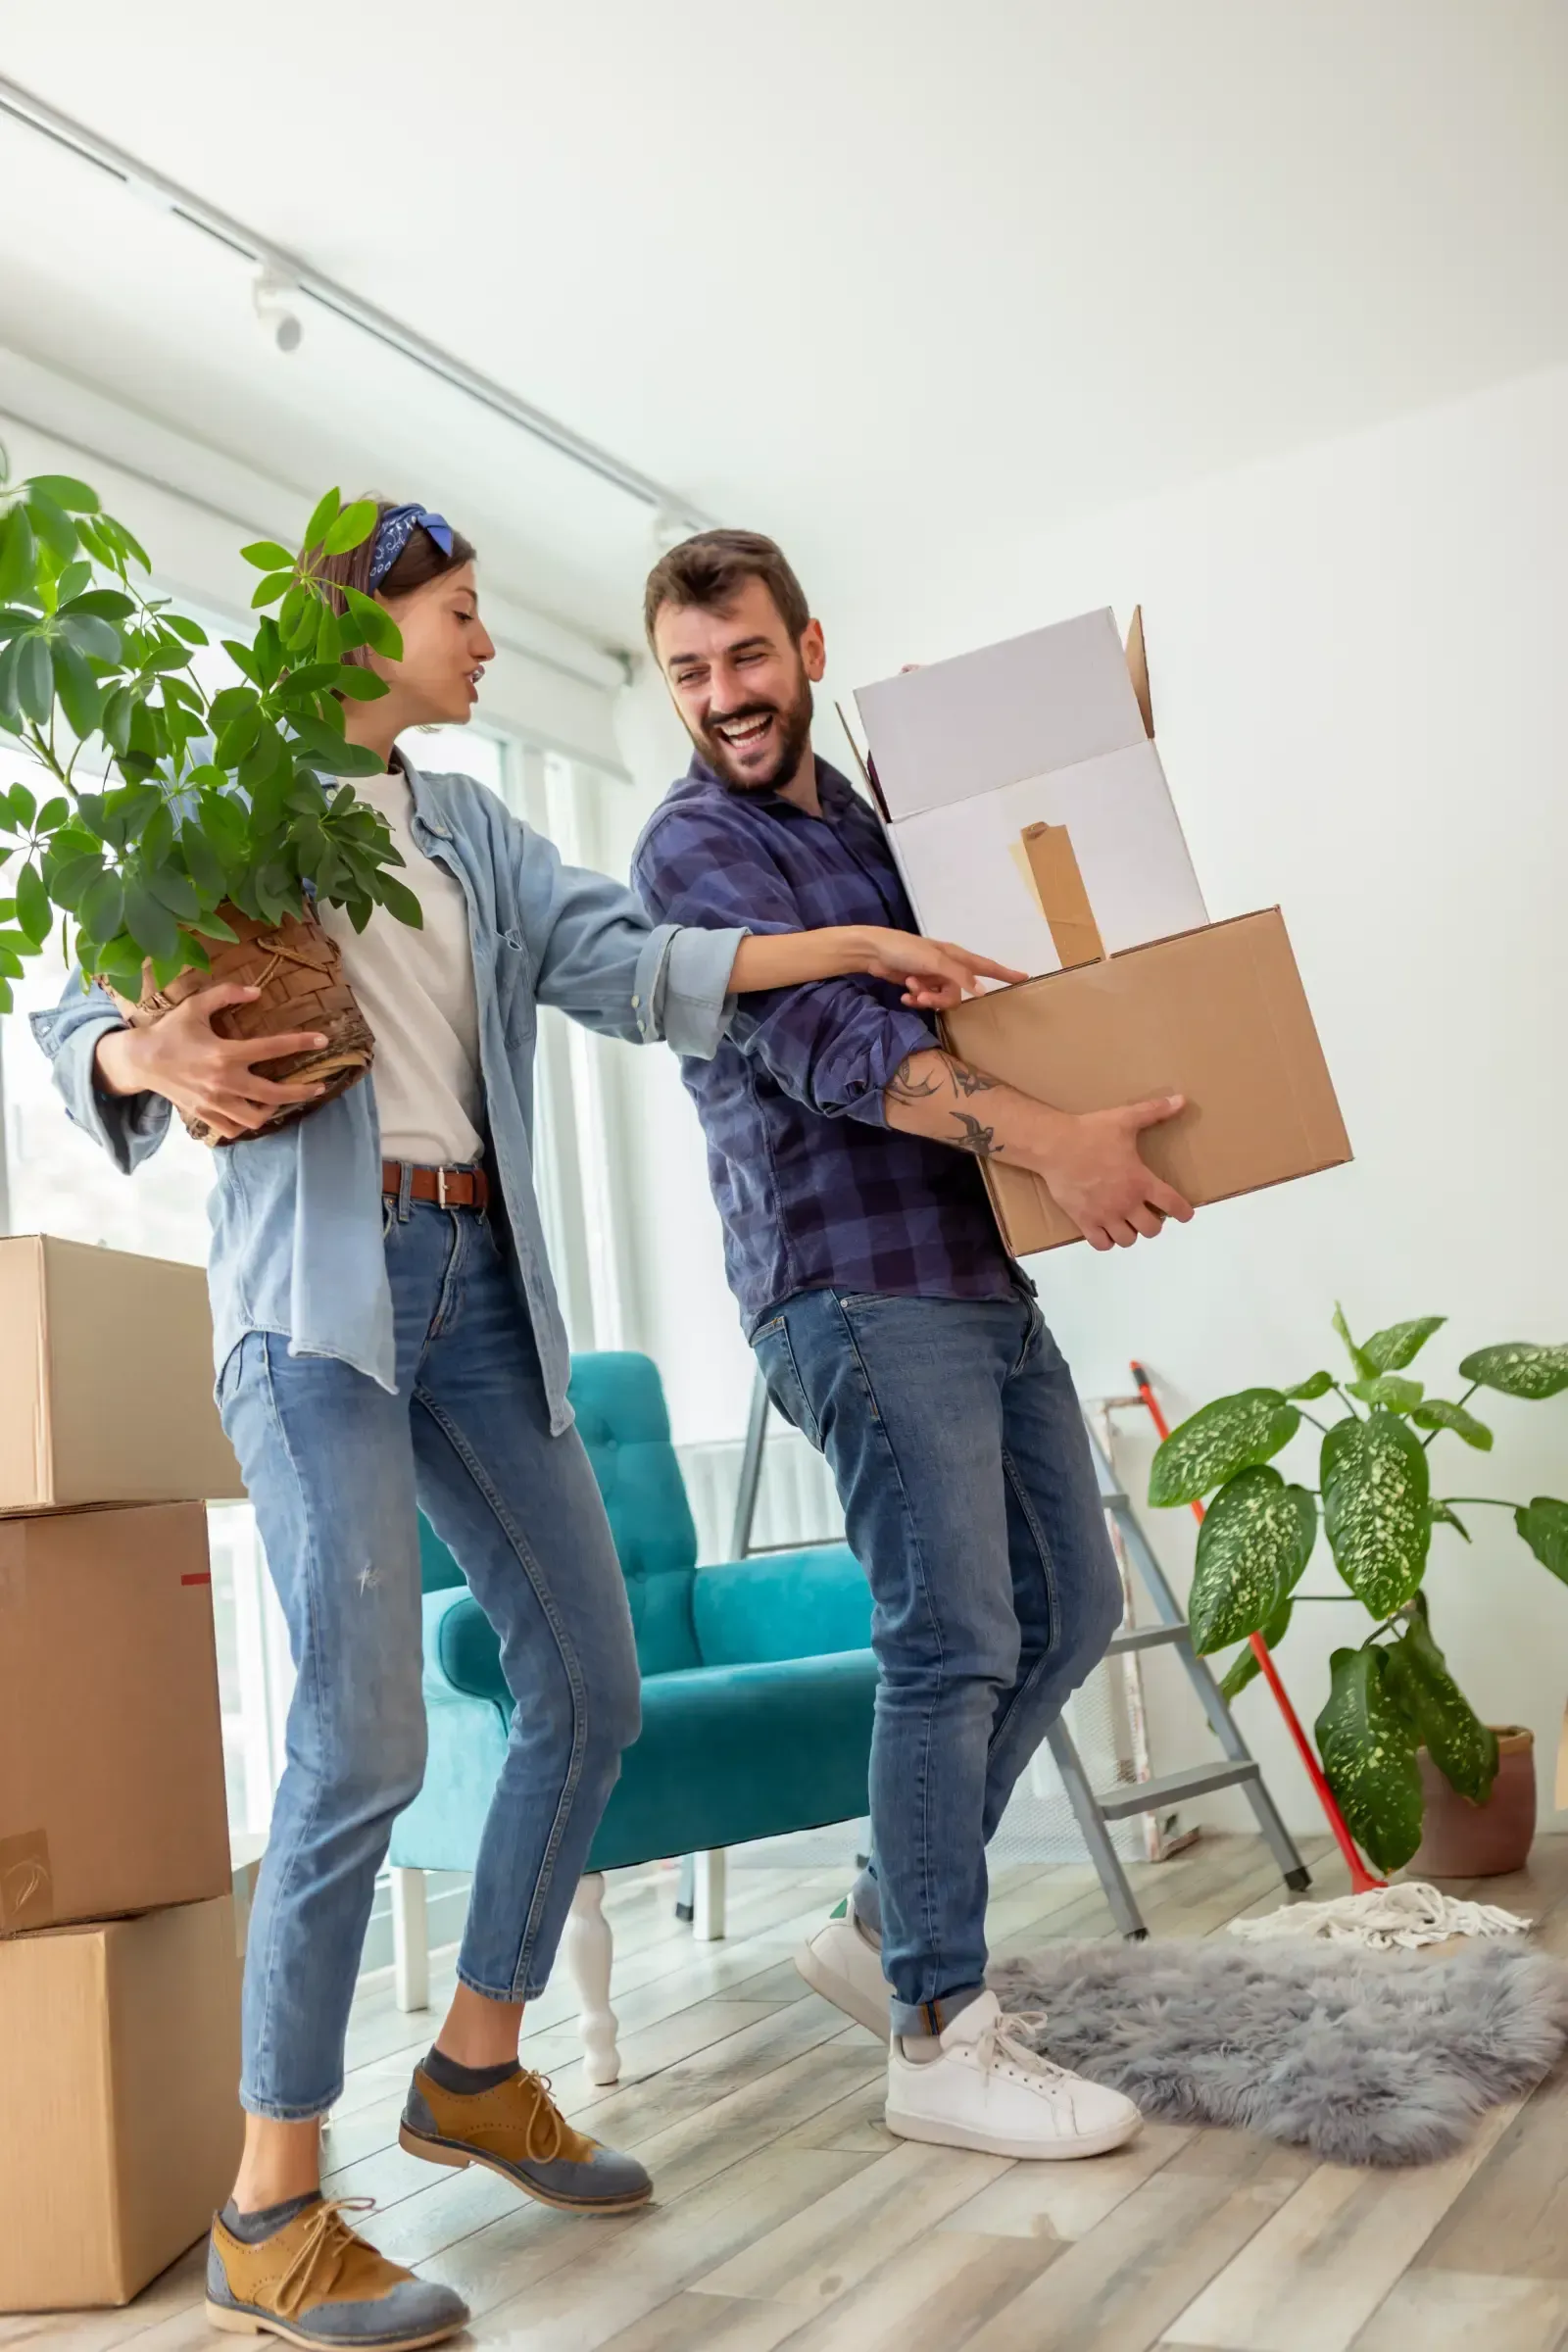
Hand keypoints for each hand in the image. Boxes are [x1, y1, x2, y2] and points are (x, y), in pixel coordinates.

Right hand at [93, 983, 329, 1143]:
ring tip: (283, 1099)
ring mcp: (214, 1102)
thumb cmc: (170, 1031)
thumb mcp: (195, 1005)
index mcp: (225, 1052)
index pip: (272, 1048)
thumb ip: (226, 994)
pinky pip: (234, 1129)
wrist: (140, 1060)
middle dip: (302, 1091)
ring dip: (274, 1109)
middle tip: (319, 1086)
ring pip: (256, 1117)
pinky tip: (254, 1111)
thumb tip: (257, 991)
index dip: (301, 1043)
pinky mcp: (204, 1115)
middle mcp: (223, 1081)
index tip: (323, 1040)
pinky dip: (247, 1124)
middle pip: (274, 1094)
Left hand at [856, 928, 1026, 1008]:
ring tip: (911, 989)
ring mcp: (933, 976)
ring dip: (925, 998)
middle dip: (940, 999)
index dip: (1005, 973)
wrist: (873, 952)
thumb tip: (982, 991)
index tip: (1024, 977)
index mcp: (956, 957)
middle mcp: (948, 967)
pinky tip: (904, 996)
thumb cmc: (905, 950)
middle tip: (923, 995)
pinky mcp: (918, 984)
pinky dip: (915, 999)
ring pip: (940, 999)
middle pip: (958, 994)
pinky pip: (925, 999)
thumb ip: (959, 976)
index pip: (987, 966)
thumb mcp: (934, 961)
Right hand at [1025, 1096, 1193, 1250]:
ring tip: (1127, 1221)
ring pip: (1128, 1240)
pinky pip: (1101, 1244)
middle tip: (1148, 1213)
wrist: (1055, 1145)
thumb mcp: (1125, 1119)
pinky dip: (1107, 1241)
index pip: (1173, 1205)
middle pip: (1152, 1229)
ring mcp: (1104, 1215)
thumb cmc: (1090, 1133)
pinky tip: (1106, 1229)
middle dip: (1154, 1223)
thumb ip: (1154, 1111)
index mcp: (1140, 1181)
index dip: (1183, 1212)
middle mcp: (1126, 1203)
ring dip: (1131, 1233)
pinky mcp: (1084, 1220)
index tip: (1185, 1214)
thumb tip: (1181, 1100)